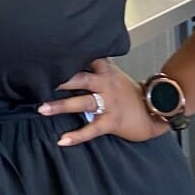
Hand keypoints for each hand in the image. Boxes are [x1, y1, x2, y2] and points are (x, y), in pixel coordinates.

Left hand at [38, 58, 169, 145]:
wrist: (156, 110)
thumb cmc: (130, 93)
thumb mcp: (113, 75)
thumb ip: (95, 68)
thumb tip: (70, 62)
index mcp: (105, 70)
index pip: (86, 57)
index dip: (68, 55)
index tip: (48, 53)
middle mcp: (106, 84)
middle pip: (80, 78)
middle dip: (59, 80)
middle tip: (37, 79)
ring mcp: (109, 103)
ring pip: (82, 102)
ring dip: (60, 106)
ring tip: (42, 109)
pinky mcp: (112, 121)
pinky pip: (92, 129)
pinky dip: (76, 136)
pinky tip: (62, 140)